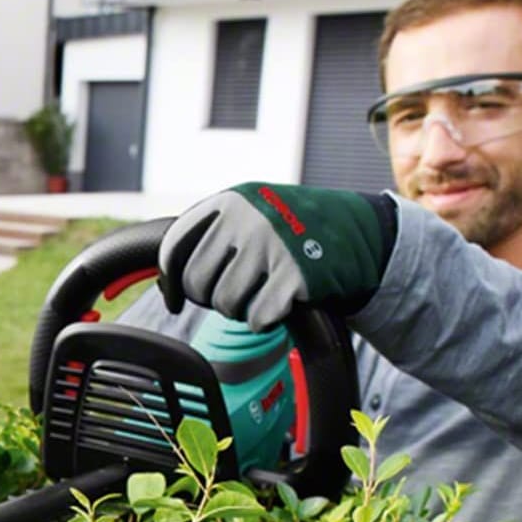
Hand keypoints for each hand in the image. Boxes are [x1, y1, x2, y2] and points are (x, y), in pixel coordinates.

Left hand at [157, 182, 398, 328]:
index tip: (173, 300)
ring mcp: (271, 246)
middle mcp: (246, 219)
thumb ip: (211, 235)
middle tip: (235, 294)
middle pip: (197, 282)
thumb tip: (164, 281)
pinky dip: (265, 320)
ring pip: (225, 305)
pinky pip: (257, 319)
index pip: (174, 246)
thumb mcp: (250, 213)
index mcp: (229, 201)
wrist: (357, 232)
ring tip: (261, 293)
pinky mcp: (295, 276)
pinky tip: (280, 302)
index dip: (169, 280)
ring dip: (239, 310)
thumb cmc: (293, 230)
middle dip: (211, 298)